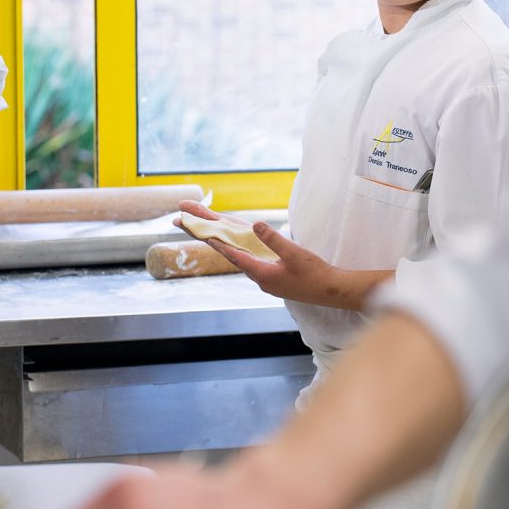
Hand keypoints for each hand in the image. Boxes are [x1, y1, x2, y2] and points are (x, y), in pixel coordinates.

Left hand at [174, 203, 391, 307]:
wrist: (330, 290)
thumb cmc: (314, 274)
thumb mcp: (295, 254)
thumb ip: (274, 240)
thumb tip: (256, 224)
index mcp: (260, 273)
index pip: (230, 252)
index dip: (211, 237)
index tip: (193, 226)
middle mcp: (257, 274)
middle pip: (225, 248)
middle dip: (203, 231)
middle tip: (179, 218)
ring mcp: (263, 273)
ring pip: (234, 250)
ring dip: (216, 235)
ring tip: (196, 221)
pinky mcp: (271, 272)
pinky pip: (247, 253)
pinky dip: (235, 242)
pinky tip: (228, 235)